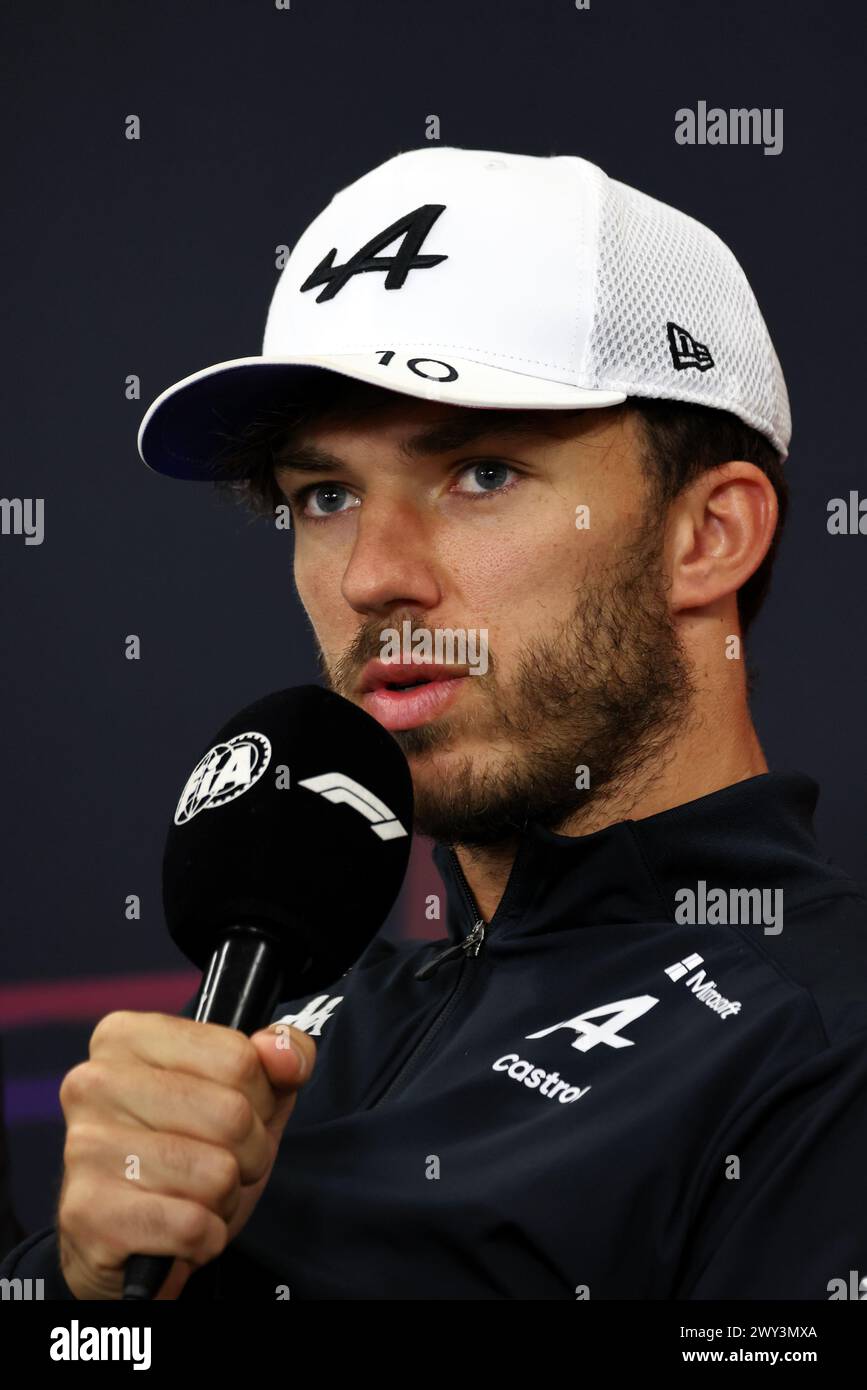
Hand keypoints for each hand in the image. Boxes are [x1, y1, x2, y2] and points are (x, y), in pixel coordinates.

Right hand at [57, 1011, 315, 1299]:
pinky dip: (205, 1238)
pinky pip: (192, 1226)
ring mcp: (83, 1146)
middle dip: (250, 1152)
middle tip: (223, 1163)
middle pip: (231, 1115)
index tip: (240, 1114)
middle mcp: (94, 1081)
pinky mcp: (87, 1213)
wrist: (133, 1242)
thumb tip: (284, 1053)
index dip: (261, 1099)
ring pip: (217, 1174)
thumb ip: (283, 1055)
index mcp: (125, 1035)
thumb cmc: (193, 1150)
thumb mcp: (250, 1094)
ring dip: (226, 1198)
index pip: (239, 1058)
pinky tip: (179, 1231)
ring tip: (196, 1196)